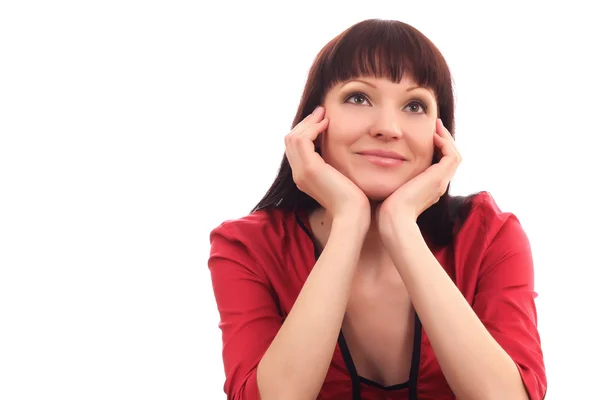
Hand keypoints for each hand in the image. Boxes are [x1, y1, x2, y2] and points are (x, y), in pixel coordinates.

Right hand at [285, 106, 370, 228]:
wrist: (353, 214)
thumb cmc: (353, 200)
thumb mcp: (340, 179)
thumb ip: (334, 167)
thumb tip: (339, 154)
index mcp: (303, 177)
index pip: (295, 148)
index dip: (306, 131)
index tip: (321, 121)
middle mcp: (298, 174)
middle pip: (290, 140)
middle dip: (305, 123)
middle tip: (321, 112)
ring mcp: (301, 172)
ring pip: (294, 137)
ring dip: (308, 122)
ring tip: (323, 114)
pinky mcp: (310, 169)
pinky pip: (303, 140)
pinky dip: (312, 128)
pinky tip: (326, 124)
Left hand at [377, 118, 461, 234]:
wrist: (393, 219)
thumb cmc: (386, 209)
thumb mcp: (391, 188)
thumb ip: (392, 178)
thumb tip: (379, 167)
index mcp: (429, 188)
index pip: (440, 165)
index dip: (437, 149)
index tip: (427, 135)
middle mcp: (438, 185)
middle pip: (451, 159)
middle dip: (444, 141)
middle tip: (435, 126)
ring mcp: (441, 182)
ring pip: (455, 155)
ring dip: (447, 138)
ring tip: (436, 126)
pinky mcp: (438, 178)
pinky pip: (451, 156)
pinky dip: (445, 143)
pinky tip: (433, 135)